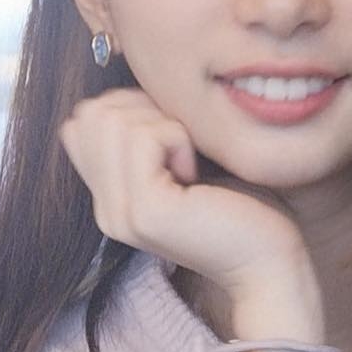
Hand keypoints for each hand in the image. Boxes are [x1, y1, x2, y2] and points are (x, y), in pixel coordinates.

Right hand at [60, 90, 318, 314]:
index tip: (173, 137)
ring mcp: (120, 214)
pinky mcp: (145, 212)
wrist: (270, 265)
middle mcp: (107, 209)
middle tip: (183, 148)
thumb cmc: (245, 208)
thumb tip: (135, 86)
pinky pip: (143, 138)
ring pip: (112, 120)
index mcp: (112, 198)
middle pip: (91, 114)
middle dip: (142, 109)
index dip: (128, 108)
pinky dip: (177, 138)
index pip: (82, 122)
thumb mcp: (187, 162)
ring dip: (162, 123)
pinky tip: (196, 173)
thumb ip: (151, 135)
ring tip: (190, 162)